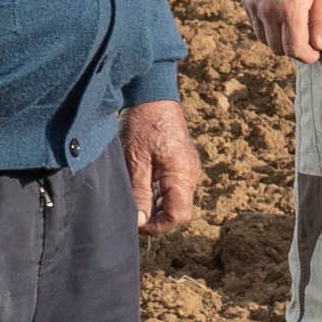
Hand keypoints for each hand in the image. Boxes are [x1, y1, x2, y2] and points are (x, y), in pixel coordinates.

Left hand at [123, 99, 202, 233]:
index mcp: (182, 174)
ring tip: (133, 195)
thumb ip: (139, 193)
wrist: (152, 94)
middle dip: (155, 217)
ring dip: (154, 204)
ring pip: (174, 199)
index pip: (179, 216)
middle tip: (130, 210)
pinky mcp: (182, 161)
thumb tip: (140, 222)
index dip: (158, 227)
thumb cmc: (142, 124)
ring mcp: (188, 167)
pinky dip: (157, 192)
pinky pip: (172, 186)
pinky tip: (140, 183)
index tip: (136, 223)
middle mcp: (190, 173)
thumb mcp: (135, 161)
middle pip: (178, 210)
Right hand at [244, 0, 321, 62]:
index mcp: (289, 11)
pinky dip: (266, 28)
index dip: (308, 56)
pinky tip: (280, 17)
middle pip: (278, 48)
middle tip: (307, 44)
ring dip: (279, 41)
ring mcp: (254, 5)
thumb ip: (321, 20)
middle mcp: (267, 11)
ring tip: (294, 31)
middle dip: (294, 50)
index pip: (295, 49)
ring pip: (264, 38)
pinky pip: (255, 24)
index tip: (316, 54)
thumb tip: (320, 46)